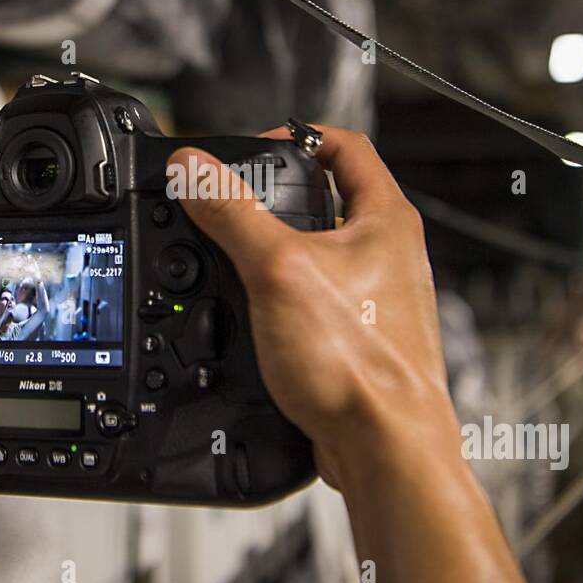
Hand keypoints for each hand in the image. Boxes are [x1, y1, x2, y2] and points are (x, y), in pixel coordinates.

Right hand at [166, 127, 462, 487]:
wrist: (385, 446)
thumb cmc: (359, 364)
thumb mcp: (276, 269)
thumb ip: (231, 212)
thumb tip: (192, 169)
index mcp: (386, 219)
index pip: (345, 146)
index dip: (296, 136)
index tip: (255, 150)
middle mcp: (390, 254)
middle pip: (331, 198)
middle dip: (278, 198)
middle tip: (237, 205)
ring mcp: (379, 297)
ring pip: (322, 253)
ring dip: (278, 251)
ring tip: (239, 259)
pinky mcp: (361, 337)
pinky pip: (318, 299)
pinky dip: (283, 298)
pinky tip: (256, 316)